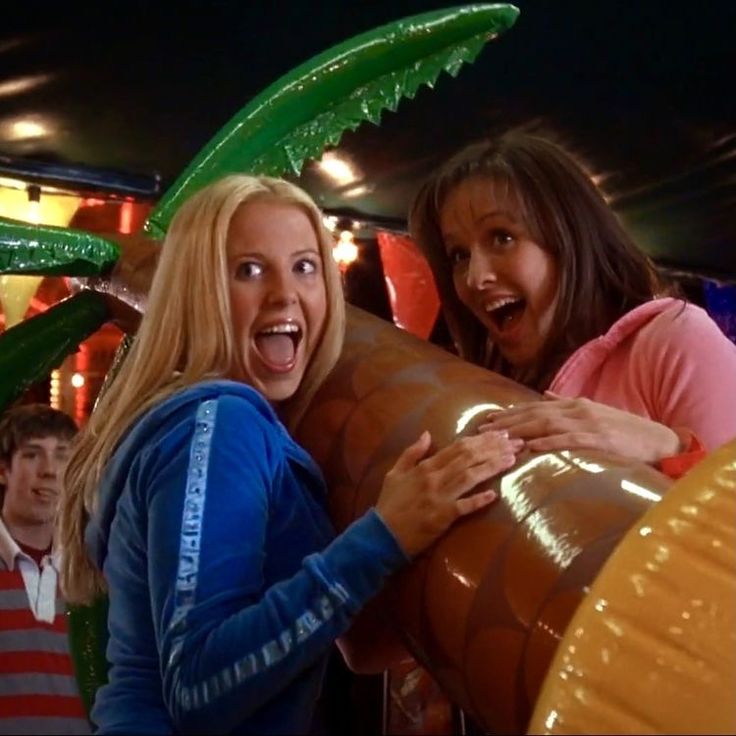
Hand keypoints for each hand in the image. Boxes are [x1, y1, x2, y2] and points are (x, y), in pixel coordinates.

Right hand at [375, 430, 517, 557]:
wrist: (382, 534)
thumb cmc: (390, 503)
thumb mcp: (395, 473)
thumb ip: (411, 452)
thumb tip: (427, 433)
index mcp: (425, 467)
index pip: (457, 447)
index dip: (481, 440)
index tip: (500, 434)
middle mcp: (434, 478)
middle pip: (468, 458)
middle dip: (493, 448)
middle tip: (515, 442)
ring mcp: (439, 497)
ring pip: (470, 477)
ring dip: (492, 467)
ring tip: (512, 459)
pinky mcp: (442, 517)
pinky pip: (463, 507)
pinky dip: (479, 501)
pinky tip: (495, 495)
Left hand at [481, 392, 681, 464]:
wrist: (660, 441)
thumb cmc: (626, 431)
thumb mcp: (594, 413)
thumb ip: (567, 404)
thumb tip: (545, 396)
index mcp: (575, 404)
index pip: (534, 408)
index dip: (510, 414)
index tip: (488, 420)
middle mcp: (578, 410)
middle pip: (534, 415)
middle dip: (506, 422)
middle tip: (481, 429)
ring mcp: (588, 423)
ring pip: (546, 425)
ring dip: (520, 431)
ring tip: (498, 438)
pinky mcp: (599, 439)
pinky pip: (569, 440)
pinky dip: (549, 442)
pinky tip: (532, 447)